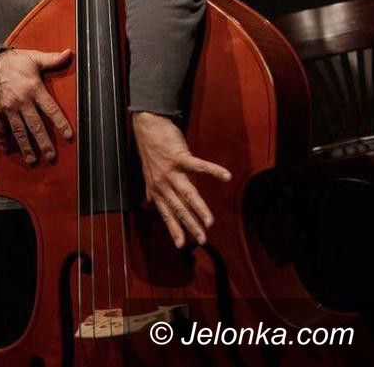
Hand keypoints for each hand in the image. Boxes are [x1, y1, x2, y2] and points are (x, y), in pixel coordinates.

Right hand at [0, 47, 73, 163]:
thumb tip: (69, 53)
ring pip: (18, 131)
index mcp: (34, 88)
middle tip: (51, 157)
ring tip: (32, 160)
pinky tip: (7, 149)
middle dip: (44, 142)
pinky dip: (3, 139)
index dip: (60, 123)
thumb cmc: (17, 61)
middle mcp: (21, 101)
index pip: (50, 109)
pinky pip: (0, 128)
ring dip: (25, 146)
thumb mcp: (35, 58)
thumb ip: (53, 59)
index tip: (69, 136)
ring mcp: (8, 108)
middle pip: (35, 125)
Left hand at [132, 111, 231, 248]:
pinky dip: (213, 171)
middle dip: (191, 225)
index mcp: (157, 189)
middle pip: (179, 208)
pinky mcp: (180, 156)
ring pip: (188, 194)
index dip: (174, 229)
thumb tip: (150, 203)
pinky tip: (226, 176)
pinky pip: (199, 166)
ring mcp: (171, 170)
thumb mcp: (148, 174)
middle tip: (202, 239)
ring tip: (210, 221)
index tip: (181, 246)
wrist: (147, 126)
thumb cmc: (150, 150)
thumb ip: (151, 190)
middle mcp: (163, 183)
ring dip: (199, 208)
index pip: (166, 213)